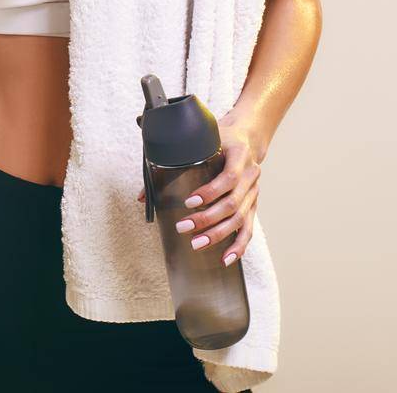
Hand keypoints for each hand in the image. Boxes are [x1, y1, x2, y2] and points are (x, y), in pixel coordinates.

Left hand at [137, 115, 263, 266]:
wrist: (246, 137)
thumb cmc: (219, 138)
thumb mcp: (201, 142)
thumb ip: (173, 164)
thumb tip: (143, 197)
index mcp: (239, 155)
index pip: (228, 177)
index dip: (210, 192)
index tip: (189, 201)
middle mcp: (250, 175)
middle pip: (232, 202)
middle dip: (207, 218)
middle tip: (184, 227)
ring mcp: (253, 192)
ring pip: (240, 219)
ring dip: (218, 234)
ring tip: (197, 244)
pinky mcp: (253, 205)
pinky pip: (248, 229)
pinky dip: (238, 246)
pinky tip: (225, 259)